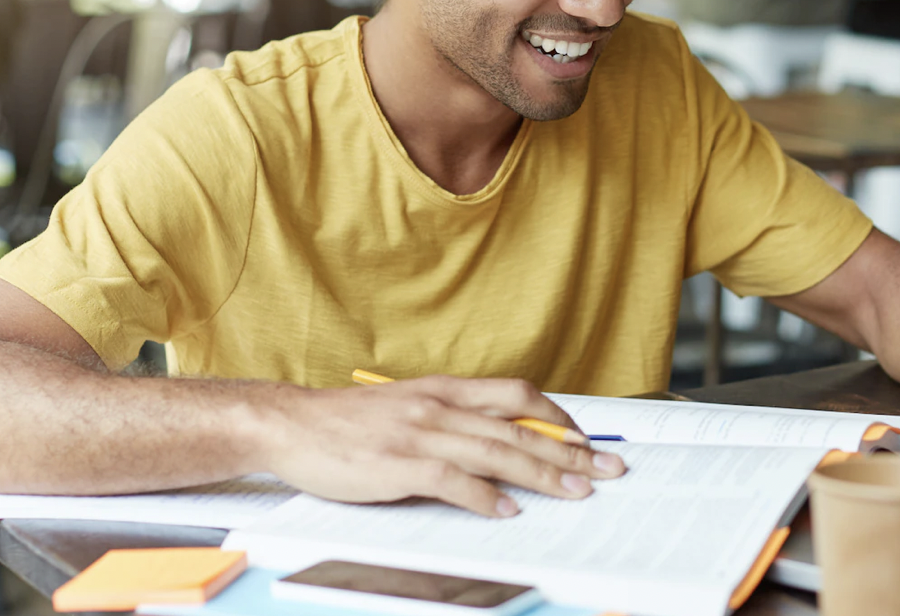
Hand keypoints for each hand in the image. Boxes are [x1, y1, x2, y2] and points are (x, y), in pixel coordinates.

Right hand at [258, 375, 625, 515]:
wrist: (292, 424)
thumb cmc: (348, 423)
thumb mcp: (408, 406)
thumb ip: (451, 420)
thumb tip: (498, 441)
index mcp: (445, 389)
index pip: (517, 395)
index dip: (558, 417)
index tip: (588, 438)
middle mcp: (440, 406)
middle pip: (520, 427)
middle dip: (570, 450)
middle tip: (607, 469)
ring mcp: (421, 433)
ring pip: (498, 452)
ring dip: (543, 474)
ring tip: (576, 491)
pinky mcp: (400, 463)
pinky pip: (454, 480)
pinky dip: (485, 496)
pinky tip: (509, 510)